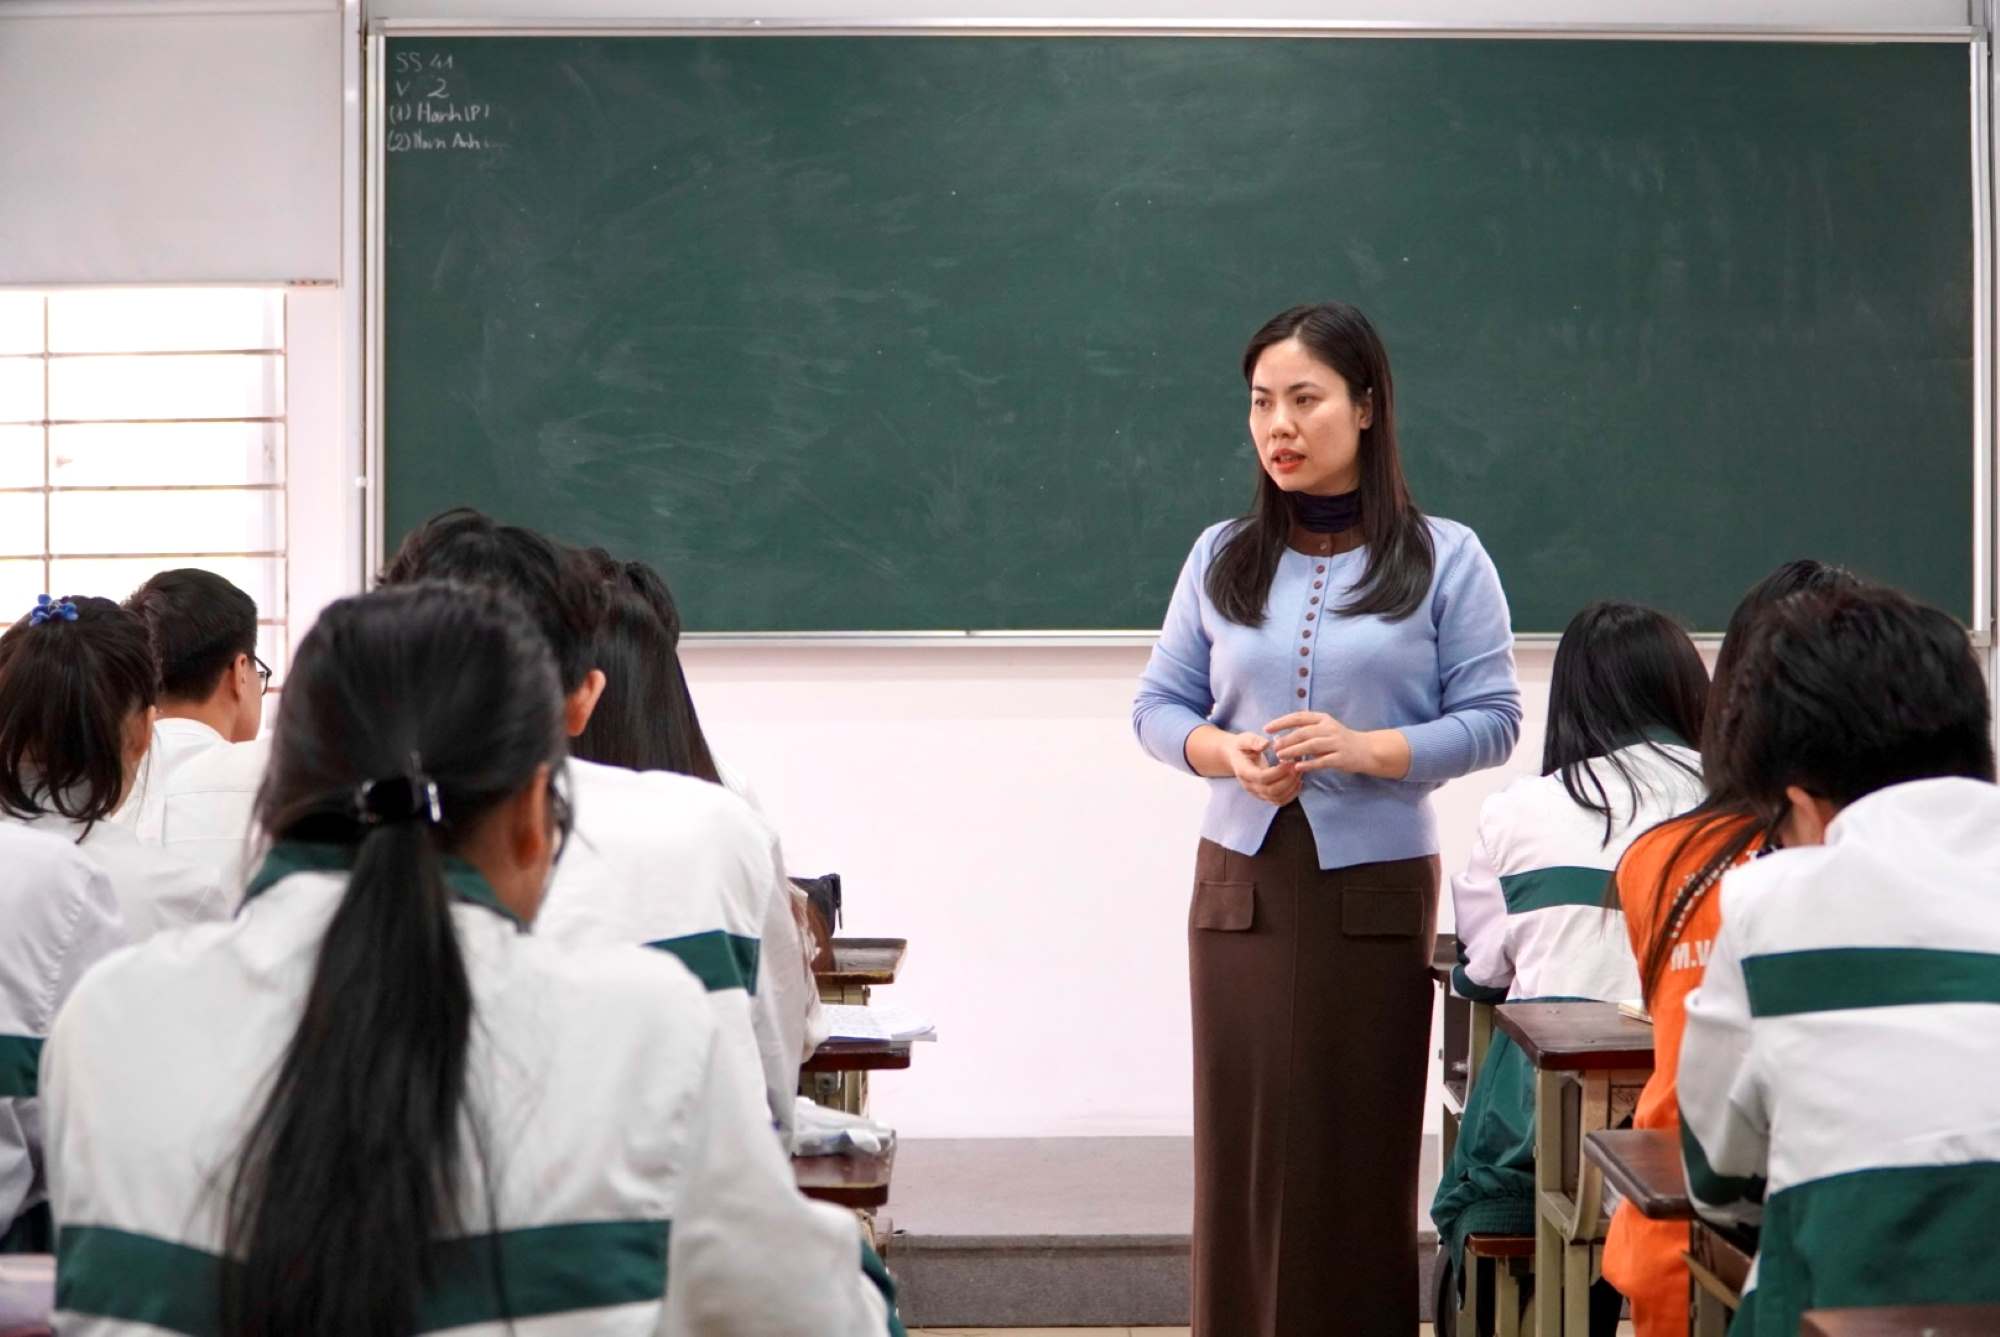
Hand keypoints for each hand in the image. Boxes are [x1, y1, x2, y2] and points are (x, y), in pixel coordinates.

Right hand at [1224, 730, 1302, 805]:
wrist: (1237, 757)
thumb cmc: (1243, 746)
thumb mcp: (1245, 739)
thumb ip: (1254, 741)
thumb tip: (1266, 745)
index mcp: (1244, 771)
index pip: (1261, 778)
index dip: (1278, 772)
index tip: (1289, 761)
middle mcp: (1250, 786)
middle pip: (1271, 791)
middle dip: (1288, 780)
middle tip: (1297, 766)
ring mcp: (1257, 793)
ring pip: (1277, 798)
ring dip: (1292, 787)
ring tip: (1299, 772)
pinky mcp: (1265, 796)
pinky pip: (1280, 801)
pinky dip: (1292, 794)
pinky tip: (1298, 781)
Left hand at [1265, 711, 1408, 778]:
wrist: (1367, 750)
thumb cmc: (1340, 740)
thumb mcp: (1325, 729)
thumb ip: (1306, 731)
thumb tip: (1281, 737)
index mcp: (1323, 719)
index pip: (1299, 717)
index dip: (1281, 722)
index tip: (1267, 728)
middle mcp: (1329, 728)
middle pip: (1303, 732)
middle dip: (1286, 739)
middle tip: (1273, 747)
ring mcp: (1336, 743)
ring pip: (1311, 746)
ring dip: (1294, 751)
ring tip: (1281, 757)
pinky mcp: (1341, 757)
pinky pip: (1322, 761)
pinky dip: (1309, 764)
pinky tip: (1297, 767)